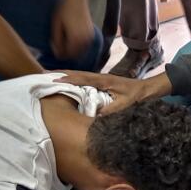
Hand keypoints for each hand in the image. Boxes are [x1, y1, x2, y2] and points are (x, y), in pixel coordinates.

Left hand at [51, 0, 94, 60]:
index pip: (67, 54)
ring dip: (72, 50)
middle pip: (75, 55)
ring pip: (80, 52)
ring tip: (63, 42)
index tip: (53, 46)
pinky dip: (78, 47)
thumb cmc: (64, 10)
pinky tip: (71, 39)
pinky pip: (85, 46)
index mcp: (76, 39)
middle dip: (66, 53)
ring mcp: (90, 38)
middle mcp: (85, 40)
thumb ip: (56, 40)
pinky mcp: (92, 34)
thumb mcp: (56, 25)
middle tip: (57, 46)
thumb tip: (57, 52)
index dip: (59, 53)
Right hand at [55, 71, 170, 114]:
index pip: (82, 79)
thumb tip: (95, 115)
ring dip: (64, 77)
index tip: (52, 79)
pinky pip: (84, 82)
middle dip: (59, 74)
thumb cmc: (138, 96)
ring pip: (79, 77)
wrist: (149, 89)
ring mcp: (100, 80)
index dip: (67, 79)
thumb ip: (111, 110)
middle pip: (76, 74)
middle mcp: (100, 78)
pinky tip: (65, 86)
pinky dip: (73, 82)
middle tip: (41, 75)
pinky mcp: (101, 85)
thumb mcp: (126, 104)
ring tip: (47, 78)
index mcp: (104, 81)